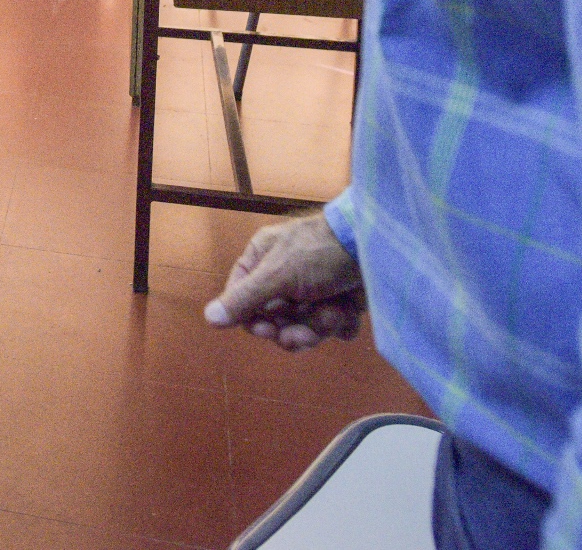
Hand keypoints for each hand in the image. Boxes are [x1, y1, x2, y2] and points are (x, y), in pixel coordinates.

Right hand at [204, 211, 363, 349]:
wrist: (373, 245)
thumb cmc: (318, 252)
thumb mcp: (277, 274)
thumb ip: (244, 299)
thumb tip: (208, 319)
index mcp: (263, 260)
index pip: (244, 300)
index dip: (254, 321)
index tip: (268, 332)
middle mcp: (286, 275)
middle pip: (276, 320)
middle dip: (293, 329)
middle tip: (304, 336)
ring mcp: (315, 289)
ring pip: (306, 327)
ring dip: (320, 325)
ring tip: (334, 313)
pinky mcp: (341, 300)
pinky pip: (333, 327)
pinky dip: (342, 323)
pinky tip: (349, 309)